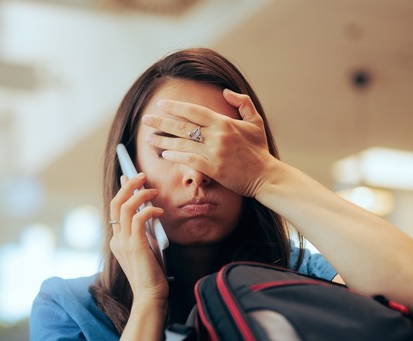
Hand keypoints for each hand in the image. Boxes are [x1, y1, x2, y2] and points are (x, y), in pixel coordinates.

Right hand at [108, 172, 168, 303]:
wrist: (150, 297)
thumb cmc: (151, 275)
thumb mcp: (146, 249)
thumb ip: (144, 232)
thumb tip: (150, 212)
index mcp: (117, 240)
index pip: (114, 209)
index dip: (122, 191)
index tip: (129, 178)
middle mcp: (116, 239)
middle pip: (116, 203)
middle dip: (128, 186)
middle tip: (141, 175)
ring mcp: (124, 242)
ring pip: (125, 207)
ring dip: (140, 194)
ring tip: (153, 190)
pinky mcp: (135, 246)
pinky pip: (139, 218)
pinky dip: (149, 210)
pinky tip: (159, 212)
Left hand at [142, 89, 276, 198]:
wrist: (266, 176)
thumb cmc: (259, 150)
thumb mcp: (255, 121)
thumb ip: (242, 103)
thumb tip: (225, 91)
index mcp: (224, 122)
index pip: (194, 111)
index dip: (175, 107)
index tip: (160, 105)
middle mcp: (217, 135)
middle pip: (182, 126)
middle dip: (161, 122)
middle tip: (146, 119)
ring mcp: (214, 152)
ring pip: (182, 144)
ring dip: (163, 140)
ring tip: (148, 138)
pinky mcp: (212, 169)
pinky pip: (188, 160)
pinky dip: (175, 156)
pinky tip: (165, 154)